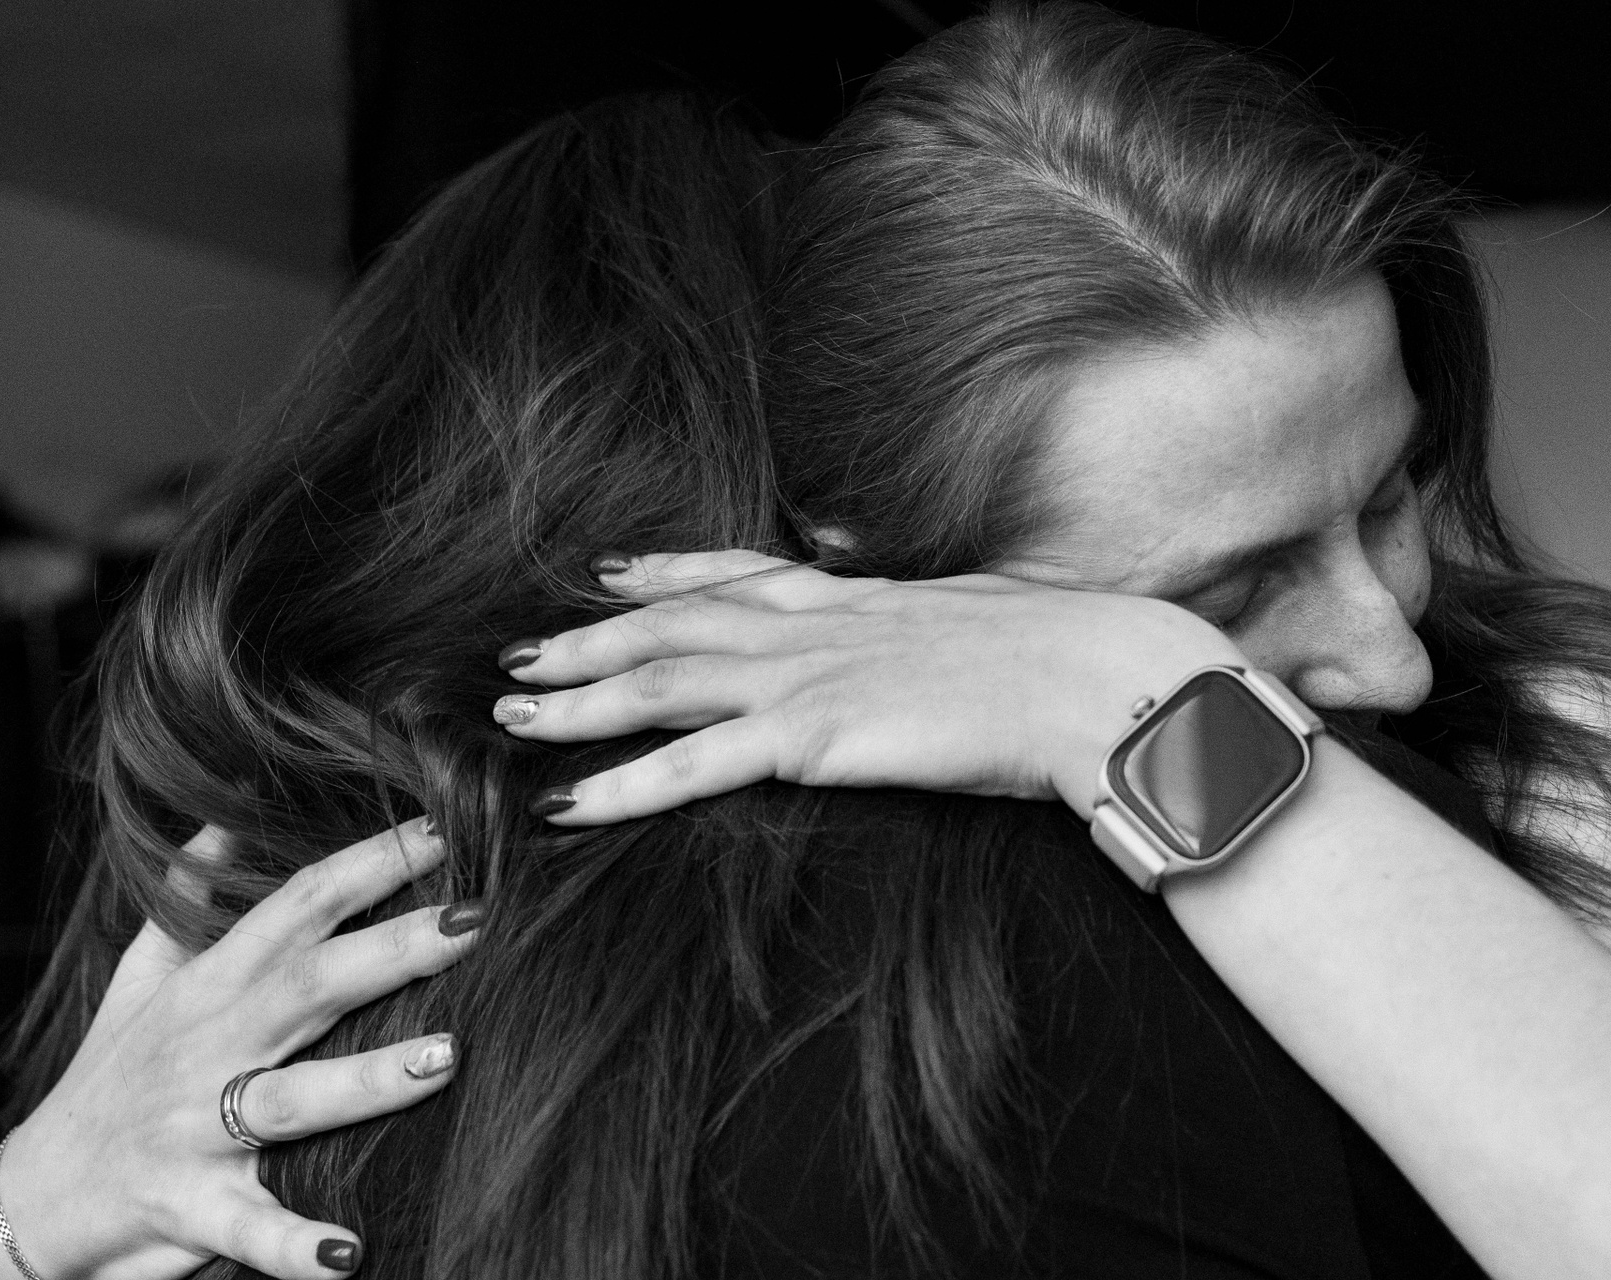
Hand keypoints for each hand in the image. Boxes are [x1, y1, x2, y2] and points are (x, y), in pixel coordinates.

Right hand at [0, 821, 480, 1279]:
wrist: (30, 1201)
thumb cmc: (110, 1078)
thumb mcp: (140, 978)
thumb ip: (186, 901)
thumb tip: (222, 820)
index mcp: (212, 986)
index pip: (299, 906)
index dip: (370, 863)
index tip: (444, 826)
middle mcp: (209, 1046)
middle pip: (310, 985)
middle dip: (393, 950)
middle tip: (476, 920)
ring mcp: (196, 1128)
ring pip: (292, 1099)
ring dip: (369, 1081)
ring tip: (447, 1058)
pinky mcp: (186, 1207)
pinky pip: (248, 1227)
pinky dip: (295, 1244)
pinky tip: (349, 1254)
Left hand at [495, 551, 1239, 822]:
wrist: (1100, 678)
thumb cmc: (1067, 653)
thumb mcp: (986, 613)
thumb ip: (930, 611)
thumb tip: (916, 598)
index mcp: (858, 597)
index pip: (739, 574)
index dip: (665, 575)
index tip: (607, 576)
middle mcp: (817, 624)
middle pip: (674, 623)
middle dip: (589, 639)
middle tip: (518, 654)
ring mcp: (811, 676)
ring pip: (662, 682)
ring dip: (579, 700)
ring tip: (511, 715)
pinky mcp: (818, 736)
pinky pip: (696, 765)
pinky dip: (623, 783)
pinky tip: (569, 803)